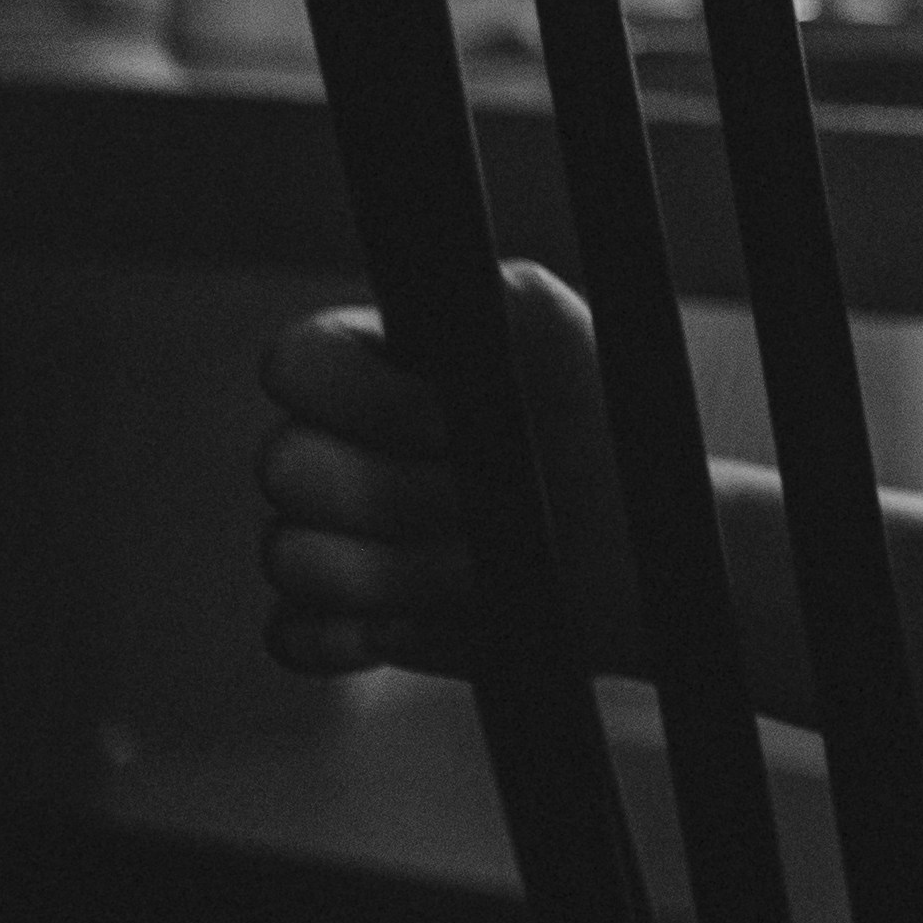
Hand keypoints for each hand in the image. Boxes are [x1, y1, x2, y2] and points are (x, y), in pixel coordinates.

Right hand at [256, 261, 627, 678]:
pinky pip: (291, 634)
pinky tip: (415, 624)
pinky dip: (348, 637)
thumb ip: (502, 296)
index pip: (295, 363)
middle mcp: (335, 446)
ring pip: (287, 554)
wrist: (639, 549)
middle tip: (482, 506)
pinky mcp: (339, 621)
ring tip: (480, 569)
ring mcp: (329, 536)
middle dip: (392, 494)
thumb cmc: (601, 429)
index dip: (363, 400)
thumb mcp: (568, 341)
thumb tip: (440, 284)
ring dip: (394, 570)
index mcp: (373, 366)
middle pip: (283, 466)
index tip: (452, 425)